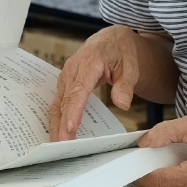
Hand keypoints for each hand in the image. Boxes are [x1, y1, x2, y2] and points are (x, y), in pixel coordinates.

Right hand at [51, 25, 141, 141]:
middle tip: (62, 147)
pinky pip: (59, 102)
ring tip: (58, 146)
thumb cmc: (121, 51)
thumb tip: (122, 104)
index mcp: (89, 60)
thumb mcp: (131, 65)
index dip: (74, 110)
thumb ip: (126, 84)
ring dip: (56, 124)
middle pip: (65, 100)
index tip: (70, 128)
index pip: (79, 89)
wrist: (112, 40)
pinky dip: (57, 118)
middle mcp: (73, 68)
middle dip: (62, 124)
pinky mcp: (65, 83)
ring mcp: (67, 75)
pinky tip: (58, 134)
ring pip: (58, 103)